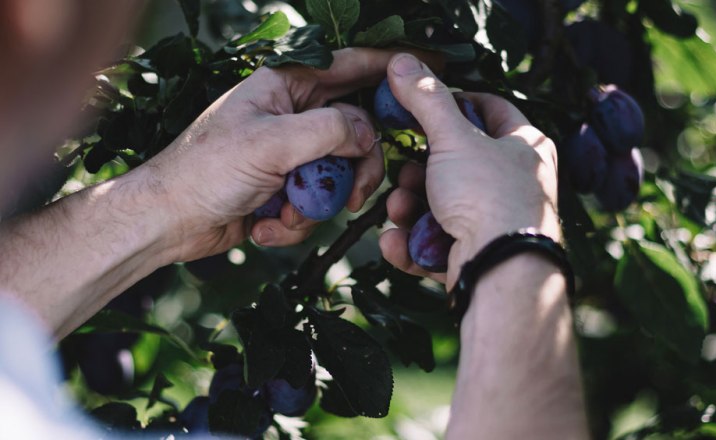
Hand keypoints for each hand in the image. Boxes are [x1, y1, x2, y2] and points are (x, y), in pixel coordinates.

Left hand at [141, 49, 411, 261]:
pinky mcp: (283, 188)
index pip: (348, 67)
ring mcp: (288, 155)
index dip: (386, 68)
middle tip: (355, 195)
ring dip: (316, 205)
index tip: (424, 70)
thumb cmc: (205, 171)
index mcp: (285, 87)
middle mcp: (290, 117)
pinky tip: (264, 226)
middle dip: (354, 169)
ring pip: (337, 175)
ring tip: (282, 215)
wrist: (167, 221)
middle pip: (353, 132)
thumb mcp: (270, 143)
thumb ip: (329, 131)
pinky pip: (314, 203)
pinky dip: (294, 221)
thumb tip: (368, 133)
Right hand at [378, 54, 559, 289]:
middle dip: (418, 171)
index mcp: (524, 147)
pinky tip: (395, 243)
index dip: (455, 102)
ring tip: (398, 209)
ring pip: (441, 207)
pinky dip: (414, 243)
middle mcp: (515, 184)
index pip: (490, 109)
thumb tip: (402, 61)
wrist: (501, 270)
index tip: (421, 107)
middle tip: (402, 172)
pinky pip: (438, 245)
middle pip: (456, 165)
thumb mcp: (453, 138)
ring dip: (410, 208)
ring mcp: (497, 224)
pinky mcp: (478, 257)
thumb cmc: (488, 196)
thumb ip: (427, 99)